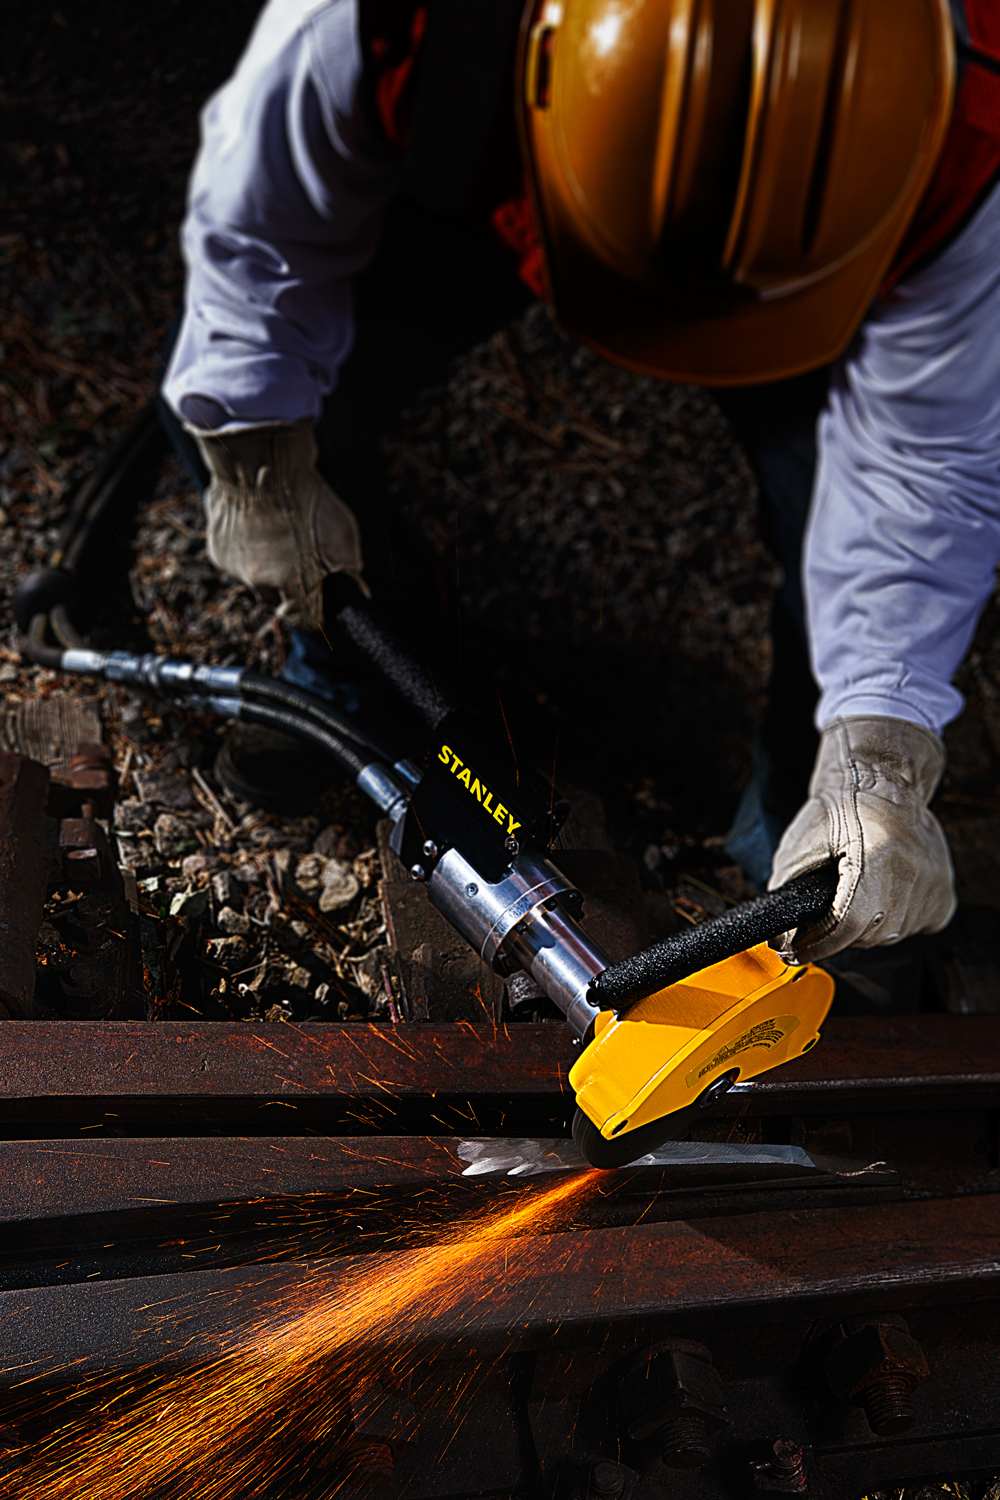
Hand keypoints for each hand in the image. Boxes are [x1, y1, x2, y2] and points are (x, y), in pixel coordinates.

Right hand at [193, 423, 366, 629]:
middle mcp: (261, 583)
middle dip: (289, 586)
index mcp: (295, 585)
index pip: (308, 622)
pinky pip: (236, 558)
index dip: (317, 614)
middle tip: (300, 558)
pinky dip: (246, 547)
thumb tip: (358, 592)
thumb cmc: (307, 497)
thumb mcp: (343, 535)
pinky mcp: (217, 549)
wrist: (261, 462)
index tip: (321, 603)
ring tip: (278, 533)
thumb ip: (350, 571)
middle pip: (278, 601)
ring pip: (254, 578)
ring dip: (266, 565)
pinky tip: (258, 524)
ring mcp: (235, 567)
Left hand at [768, 715, 955, 963]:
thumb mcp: (800, 846)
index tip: (794, 950)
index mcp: (874, 855)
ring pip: (890, 935)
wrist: (880, 782)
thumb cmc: (839, 809)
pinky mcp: (944, 892)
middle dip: (837, 930)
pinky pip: (914, 927)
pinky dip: (892, 921)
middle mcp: (911, 871)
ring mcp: (933, 883)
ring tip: (854, 891)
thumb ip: (789, 893)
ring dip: (865, 925)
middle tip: (823, 909)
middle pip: (867, 933)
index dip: (815, 943)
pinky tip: (881, 894)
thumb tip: (784, 939)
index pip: (846, 923)